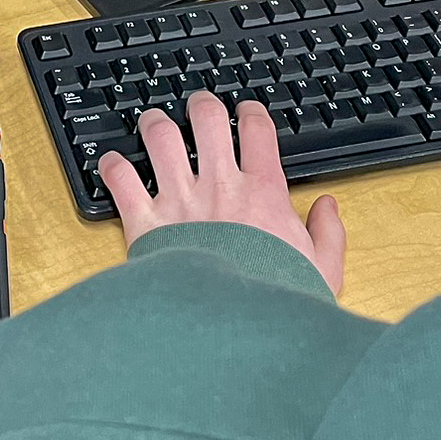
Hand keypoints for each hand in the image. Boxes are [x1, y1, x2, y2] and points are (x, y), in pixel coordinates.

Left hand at [99, 91, 346, 295]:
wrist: (232, 333)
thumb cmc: (275, 304)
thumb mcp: (321, 271)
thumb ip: (327, 234)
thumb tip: (328, 207)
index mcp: (263, 193)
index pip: (258, 131)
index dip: (251, 112)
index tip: (246, 111)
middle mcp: (219, 187)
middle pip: (208, 120)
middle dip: (202, 106)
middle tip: (198, 106)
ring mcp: (180, 201)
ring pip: (161, 137)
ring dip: (156, 124)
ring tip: (153, 122)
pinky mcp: (146, 224)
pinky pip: (122, 181)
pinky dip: (113, 167)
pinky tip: (112, 164)